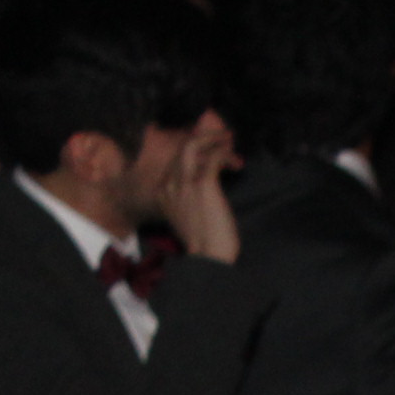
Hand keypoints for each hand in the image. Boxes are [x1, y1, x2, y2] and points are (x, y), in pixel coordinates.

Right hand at [153, 113, 241, 262]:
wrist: (208, 258)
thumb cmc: (204, 243)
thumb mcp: (188, 216)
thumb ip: (189, 198)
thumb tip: (206, 182)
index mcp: (162, 193)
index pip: (173, 161)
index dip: (192, 152)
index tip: (208, 150)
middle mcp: (168, 185)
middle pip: (180, 149)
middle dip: (202, 138)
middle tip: (221, 137)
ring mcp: (184, 183)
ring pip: (192, 146)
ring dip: (211, 138)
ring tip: (227, 137)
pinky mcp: (202, 185)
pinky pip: (212, 158)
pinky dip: (223, 153)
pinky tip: (233, 156)